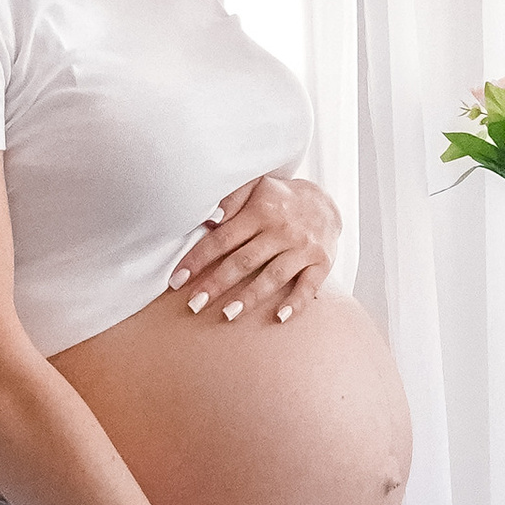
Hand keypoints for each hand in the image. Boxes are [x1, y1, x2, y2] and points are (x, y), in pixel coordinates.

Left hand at [169, 174, 341, 323]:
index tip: (177, 280)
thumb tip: (208, 219)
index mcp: (261, 212)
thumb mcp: (255, 187)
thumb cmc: (279, 199)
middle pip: (244, 261)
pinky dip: (295, 303)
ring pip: (273, 276)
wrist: (326, 202)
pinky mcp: (323, 262)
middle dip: (216, 284)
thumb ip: (231, 199)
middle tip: (193, 305)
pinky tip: (278, 318)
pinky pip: (309, 286)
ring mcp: (304, 248)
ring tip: (227, 314)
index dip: (198, 260)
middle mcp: (282, 230)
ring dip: (250, 297)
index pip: (223, 239)